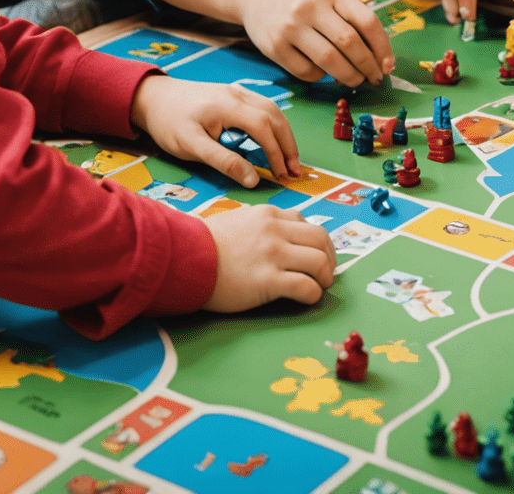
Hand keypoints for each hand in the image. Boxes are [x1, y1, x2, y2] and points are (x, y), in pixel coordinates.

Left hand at [130, 74, 301, 186]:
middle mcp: (237, 93)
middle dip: (288, 144)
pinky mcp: (234, 93)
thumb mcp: (192, 147)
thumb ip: (224, 162)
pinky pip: (262, 106)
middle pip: (274, 115)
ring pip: (272, 109)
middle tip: (295, 170)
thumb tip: (253, 180)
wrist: (152, 97)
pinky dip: (274, 124)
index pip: (263, 127)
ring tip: (289, 159)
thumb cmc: (169, 122)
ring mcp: (237, 91)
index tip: (282, 175)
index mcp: (228, 105)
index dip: (276, 152)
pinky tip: (273, 139)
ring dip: (283, 134)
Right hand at [204, 205, 336, 310]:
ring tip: (319, 287)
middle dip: (329, 258)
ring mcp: (273, 254)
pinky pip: (306, 287)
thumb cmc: (204, 244)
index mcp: (268, 215)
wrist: (184, 257)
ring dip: (325, 277)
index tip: (317, 255)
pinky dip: (314, 295)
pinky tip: (308, 299)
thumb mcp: (237, 221)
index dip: (317, 242)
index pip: (306, 223)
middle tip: (326, 274)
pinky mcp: (268, 281)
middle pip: (321, 239)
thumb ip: (261, 226)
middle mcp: (275, 230)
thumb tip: (278, 238)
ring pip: (320, 262)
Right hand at [240, 0, 393, 87]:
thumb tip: (380, 55)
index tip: (388, 66)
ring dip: (348, 76)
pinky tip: (323, 72)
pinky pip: (306, 72)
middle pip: (350, 44)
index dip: (383, 48)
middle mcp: (310, 6)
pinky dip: (320, 77)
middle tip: (374, 78)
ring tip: (354, 79)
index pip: (367, 22)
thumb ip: (351, 13)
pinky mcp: (274, 46)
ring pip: (330, 62)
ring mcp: (290, 27)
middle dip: (368, 67)